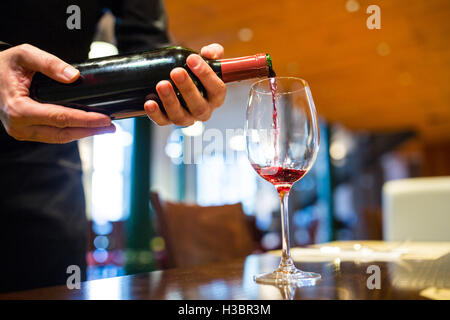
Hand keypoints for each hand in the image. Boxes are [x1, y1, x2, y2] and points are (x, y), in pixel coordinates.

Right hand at [0, 44, 114, 143]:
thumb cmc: (3, 65)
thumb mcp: (24, 55)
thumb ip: (49, 63)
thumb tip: (74, 76)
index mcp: (18, 109)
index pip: (61, 118)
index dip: (86, 120)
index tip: (105, 118)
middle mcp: (19, 126)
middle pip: (63, 133)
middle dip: (90, 130)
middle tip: (111, 127)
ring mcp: (22, 132)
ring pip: (59, 138)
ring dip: (83, 133)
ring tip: (104, 128)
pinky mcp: (26, 133)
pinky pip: (53, 136)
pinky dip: (71, 132)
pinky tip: (86, 127)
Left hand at [144, 43, 226, 125]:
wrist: (177, 79)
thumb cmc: (194, 71)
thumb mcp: (206, 60)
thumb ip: (212, 53)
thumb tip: (207, 52)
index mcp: (216, 97)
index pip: (217, 89)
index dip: (206, 75)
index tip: (192, 59)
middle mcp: (203, 111)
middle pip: (199, 106)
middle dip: (187, 88)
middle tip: (176, 72)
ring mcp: (186, 118)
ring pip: (180, 116)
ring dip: (170, 101)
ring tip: (161, 84)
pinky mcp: (168, 120)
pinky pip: (162, 121)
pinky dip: (155, 114)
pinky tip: (149, 103)